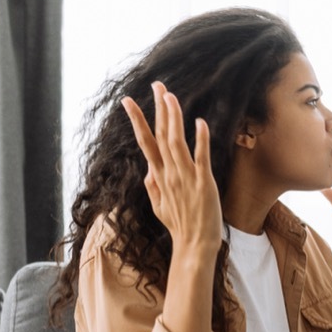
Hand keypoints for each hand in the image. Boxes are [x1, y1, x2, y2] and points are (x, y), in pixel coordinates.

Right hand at [121, 82, 221, 257]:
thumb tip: (148, 172)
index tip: (128, 101)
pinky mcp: (204, 184)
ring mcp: (186, 178)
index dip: (137, 120)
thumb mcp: (159, 207)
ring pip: (176, 142)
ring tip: (170, 96)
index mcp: (159, 177)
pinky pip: (201, 157)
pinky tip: (200, 122)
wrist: (194, 246)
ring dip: (173, 118)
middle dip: (157, 109)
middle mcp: (169, 174)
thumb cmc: (179, 227)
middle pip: (160, 135)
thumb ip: (153, 187)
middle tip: (157, 85)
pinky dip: (200, 139)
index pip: (145, 142)